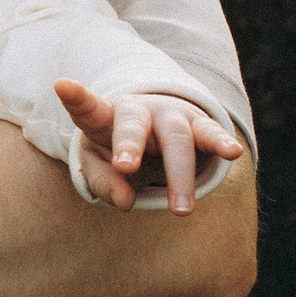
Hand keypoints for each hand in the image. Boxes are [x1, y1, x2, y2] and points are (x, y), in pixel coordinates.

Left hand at [55, 79, 243, 212]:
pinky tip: (232, 152)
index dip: (76, 98)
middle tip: (126, 169)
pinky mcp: (199, 125)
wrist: (154, 126)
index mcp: (105, 116)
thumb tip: (125, 202)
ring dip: (178, 174)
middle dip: (129, 145)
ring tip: (180, 211)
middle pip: (133, 125)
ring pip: (176, 138)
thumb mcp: (100, 164)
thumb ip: (104, 183)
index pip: (88, 108)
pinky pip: (211, 132)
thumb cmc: (116, 149)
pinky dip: (221, 142)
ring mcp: (171, 115)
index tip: (62, 85)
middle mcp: (139, 111)